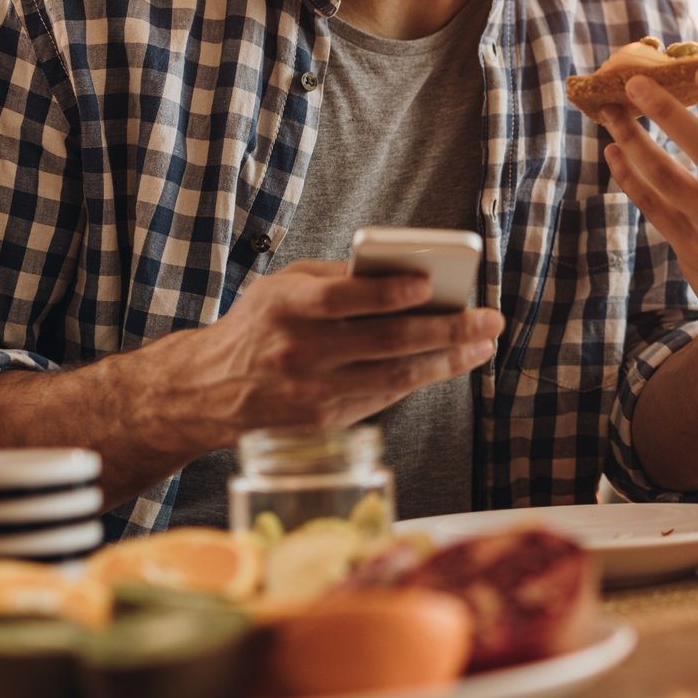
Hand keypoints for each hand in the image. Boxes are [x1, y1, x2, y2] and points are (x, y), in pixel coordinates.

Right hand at [169, 260, 504, 443]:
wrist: (209, 390)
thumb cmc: (260, 325)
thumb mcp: (284, 287)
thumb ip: (337, 279)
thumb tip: (405, 274)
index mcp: (284, 307)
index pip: (342, 299)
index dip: (387, 292)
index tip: (429, 284)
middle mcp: (297, 353)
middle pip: (383, 342)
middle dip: (445, 330)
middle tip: (488, 319)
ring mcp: (311, 394)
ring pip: (393, 378)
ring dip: (446, 360)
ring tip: (482, 343)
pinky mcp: (323, 423)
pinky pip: (383, 398)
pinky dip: (419, 379)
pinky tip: (448, 362)